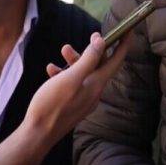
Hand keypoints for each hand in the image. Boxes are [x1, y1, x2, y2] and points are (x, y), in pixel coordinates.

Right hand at [0, 32, 132, 164]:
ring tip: (63, 49)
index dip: (124, 44)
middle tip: (91, 34)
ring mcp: (83, 98)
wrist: (37, 134)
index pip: (117, 60)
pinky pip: (73, 83)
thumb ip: (88, 59)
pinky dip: (64, 73)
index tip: (128, 30)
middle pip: (100, 65)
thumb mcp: (72, 77)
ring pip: (84, 73)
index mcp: (97, 84)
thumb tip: (102, 41)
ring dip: (75, 59)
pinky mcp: (71, 103)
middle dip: (94, 49)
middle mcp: (94, 92)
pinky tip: (51, 68)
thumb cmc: (52, 105)